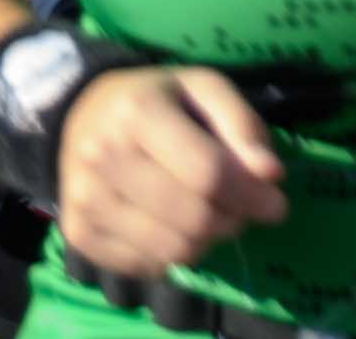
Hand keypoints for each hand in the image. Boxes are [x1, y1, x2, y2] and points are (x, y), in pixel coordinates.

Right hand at [53, 64, 288, 283]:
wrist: (82, 115)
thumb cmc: (157, 102)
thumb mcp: (203, 89)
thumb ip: (242, 125)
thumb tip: (271, 174)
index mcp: (136, 111)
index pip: (207, 173)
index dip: (251, 196)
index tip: (277, 204)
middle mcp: (101, 155)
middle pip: (193, 218)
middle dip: (232, 221)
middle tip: (239, 210)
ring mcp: (85, 198)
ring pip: (174, 251)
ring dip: (206, 241)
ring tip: (207, 215)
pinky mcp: (78, 232)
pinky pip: (149, 266)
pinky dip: (172, 254)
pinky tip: (170, 224)